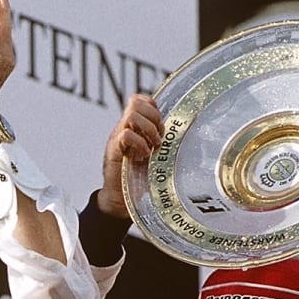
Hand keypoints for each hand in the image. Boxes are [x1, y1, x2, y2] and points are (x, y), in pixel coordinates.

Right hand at [98, 93, 161, 219]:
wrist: (119, 198)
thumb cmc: (138, 177)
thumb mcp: (149, 153)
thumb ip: (156, 140)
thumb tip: (183, 131)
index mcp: (131, 127)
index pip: (139, 100)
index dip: (152, 107)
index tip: (161, 125)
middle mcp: (122, 129)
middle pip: (135, 102)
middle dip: (153, 117)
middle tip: (159, 137)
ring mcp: (117, 139)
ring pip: (131, 115)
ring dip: (148, 130)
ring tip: (153, 146)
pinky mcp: (115, 152)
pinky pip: (126, 135)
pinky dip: (139, 143)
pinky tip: (145, 156)